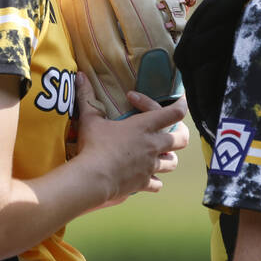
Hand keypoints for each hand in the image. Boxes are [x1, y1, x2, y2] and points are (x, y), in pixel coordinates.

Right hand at [74, 73, 189, 202]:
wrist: (93, 178)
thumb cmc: (94, 146)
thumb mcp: (89, 119)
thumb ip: (86, 96)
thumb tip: (79, 76)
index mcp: (144, 126)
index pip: (175, 113)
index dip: (181, 105)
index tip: (179, 100)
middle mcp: (153, 145)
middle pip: (182, 139)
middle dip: (180, 133)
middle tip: (171, 130)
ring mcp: (151, 166)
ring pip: (173, 162)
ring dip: (168, 157)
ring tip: (159, 154)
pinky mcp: (144, 182)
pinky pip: (157, 184)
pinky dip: (155, 181)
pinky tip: (146, 178)